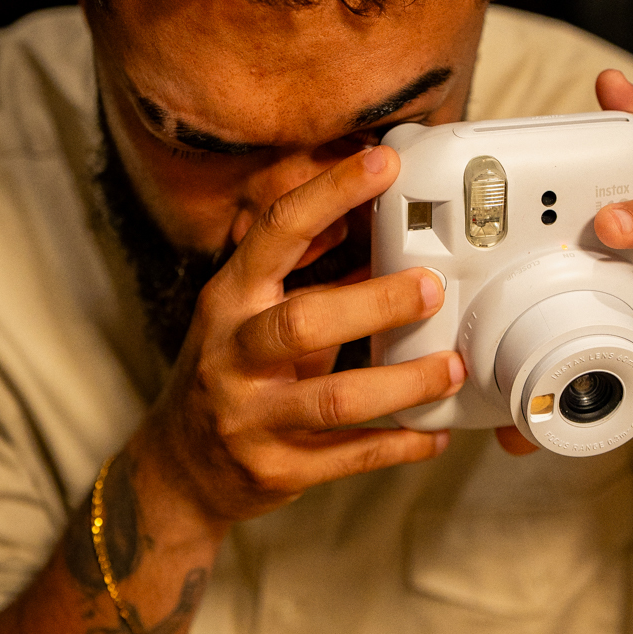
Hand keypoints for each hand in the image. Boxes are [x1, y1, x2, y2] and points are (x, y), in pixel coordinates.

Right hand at [136, 144, 463, 529]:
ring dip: (401, 383)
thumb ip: (310, 272)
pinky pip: (346, 458)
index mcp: (230, 299)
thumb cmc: (232, 372)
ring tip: (451, 368)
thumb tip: (375, 222)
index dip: (330, 193)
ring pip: (333, 401)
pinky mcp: (276, 469)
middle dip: (374, 303)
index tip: (382, 163)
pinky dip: (398, 446)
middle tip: (432, 288)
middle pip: (302, 322)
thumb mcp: (253, 311)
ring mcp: (251, 417)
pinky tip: (436, 433)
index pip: (277, 233)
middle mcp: (233, 353)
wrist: (181, 468)